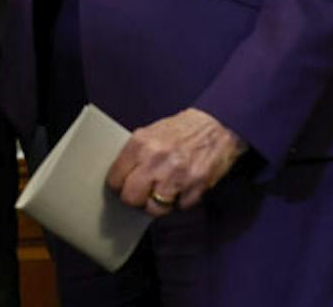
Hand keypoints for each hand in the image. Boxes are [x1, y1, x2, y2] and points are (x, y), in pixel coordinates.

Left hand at [106, 107, 246, 216]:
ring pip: (155, 208)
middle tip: (142, 196)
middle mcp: (155, 160)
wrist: (216, 124)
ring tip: (164, 193)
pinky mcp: (195, 186)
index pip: (115, 180)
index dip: (119, 187)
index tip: (123, 188)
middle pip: (131, 198)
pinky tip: (183, 188)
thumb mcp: (151, 133)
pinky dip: (180, 201)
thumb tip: (121, 178)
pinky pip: (180, 207)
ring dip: (159, 204)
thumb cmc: (182, 130)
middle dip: (136, 200)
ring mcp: (176, 175)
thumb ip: (135, 154)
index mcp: (140, 144)